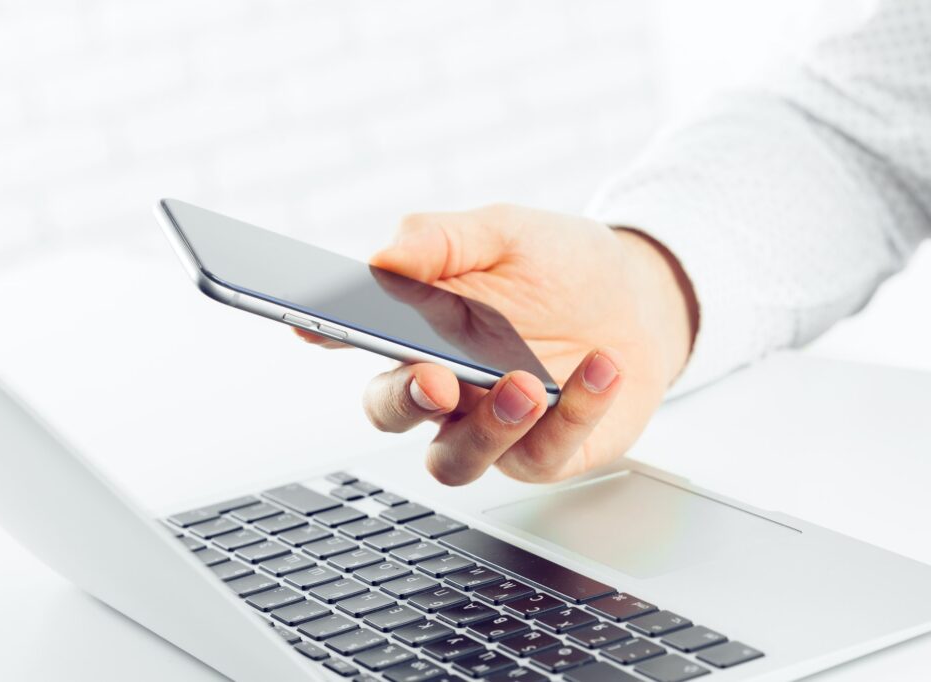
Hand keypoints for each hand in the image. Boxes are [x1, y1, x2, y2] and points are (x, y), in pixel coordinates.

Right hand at [297, 204, 696, 484]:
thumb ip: (443, 239)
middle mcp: (444, 387)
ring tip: (527, 385)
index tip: (312, 324)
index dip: (327, 334)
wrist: (638, 299)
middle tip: (434, 378)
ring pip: (455, 460)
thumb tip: (384, 256)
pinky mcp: (545, 453)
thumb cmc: (558, 266)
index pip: (357, 337)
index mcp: (418, 331)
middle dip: (405, 400)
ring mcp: (490, 427)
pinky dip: (574, 414)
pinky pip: (541, 455)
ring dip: (486, 430)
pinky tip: (600, 367)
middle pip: (391, 413)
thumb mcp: (505, 233)